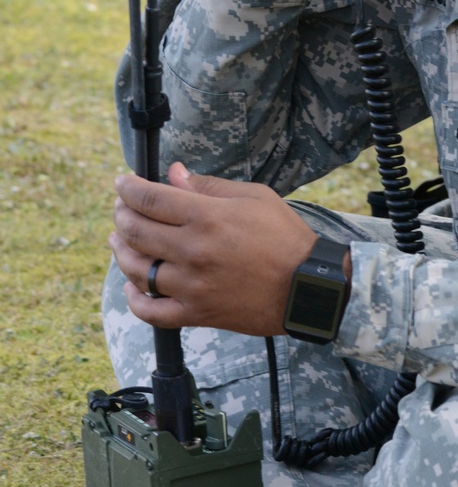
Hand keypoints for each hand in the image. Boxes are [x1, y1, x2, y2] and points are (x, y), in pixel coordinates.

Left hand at [110, 162, 319, 335]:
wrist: (307, 286)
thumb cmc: (285, 237)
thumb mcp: (254, 197)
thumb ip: (208, 186)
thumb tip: (173, 174)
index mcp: (207, 217)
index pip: (149, 198)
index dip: (127, 187)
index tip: (123, 183)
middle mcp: (193, 251)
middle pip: (135, 230)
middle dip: (121, 213)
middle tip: (122, 208)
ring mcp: (192, 285)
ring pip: (136, 269)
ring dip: (120, 251)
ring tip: (120, 240)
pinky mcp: (196, 312)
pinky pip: (151, 312)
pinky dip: (134, 299)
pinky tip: (132, 286)